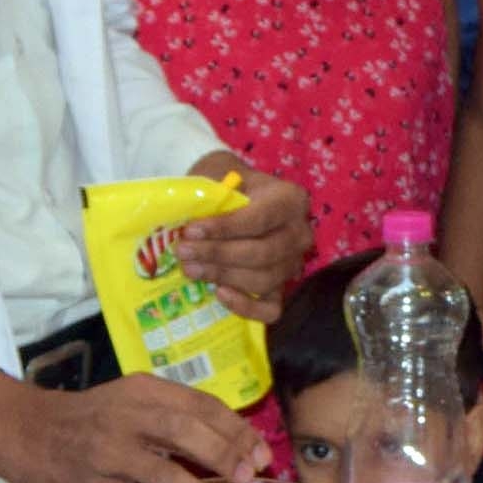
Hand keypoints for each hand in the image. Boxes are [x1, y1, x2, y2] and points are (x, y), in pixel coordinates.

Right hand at [0, 369, 266, 482]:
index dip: (236, 430)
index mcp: (142, 390)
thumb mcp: (130, 400)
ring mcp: (108, 454)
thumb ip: (173, 415)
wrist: (23, 430)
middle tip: (254, 476)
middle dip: (227, 455)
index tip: (261, 452)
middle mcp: (126, 417)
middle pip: (186, 432)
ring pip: (165, 474)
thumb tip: (232, 443)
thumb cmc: (89, 417)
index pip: (200, 405)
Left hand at [172, 154, 311, 318]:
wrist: (242, 198)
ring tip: (191, 268)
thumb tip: (182, 212)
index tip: (191, 231)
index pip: (259, 219)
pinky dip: (246, 307)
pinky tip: (219, 293)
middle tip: (185, 252)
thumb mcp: (219, 174)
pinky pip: (271, 309)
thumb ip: (207, 189)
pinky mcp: (282, 288)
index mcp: (290, 200)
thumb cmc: (229, 186)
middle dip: (219, 254)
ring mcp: (293, 264)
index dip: (224, 228)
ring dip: (223, 276)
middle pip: (263, 253)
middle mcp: (299, 233)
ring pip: (264, 280)